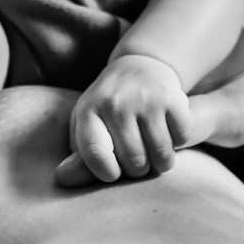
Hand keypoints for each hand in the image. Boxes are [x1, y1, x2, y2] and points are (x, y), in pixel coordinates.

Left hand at [57, 54, 192, 184]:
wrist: (140, 65)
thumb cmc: (109, 107)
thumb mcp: (87, 125)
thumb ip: (78, 156)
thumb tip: (61, 178)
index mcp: (89, 112)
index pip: (95, 154)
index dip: (107, 172)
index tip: (112, 172)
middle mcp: (116, 103)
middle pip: (134, 162)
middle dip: (139, 169)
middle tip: (137, 157)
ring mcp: (145, 99)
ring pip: (161, 156)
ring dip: (162, 161)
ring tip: (154, 150)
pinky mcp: (172, 97)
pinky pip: (181, 138)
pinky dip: (179, 141)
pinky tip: (168, 130)